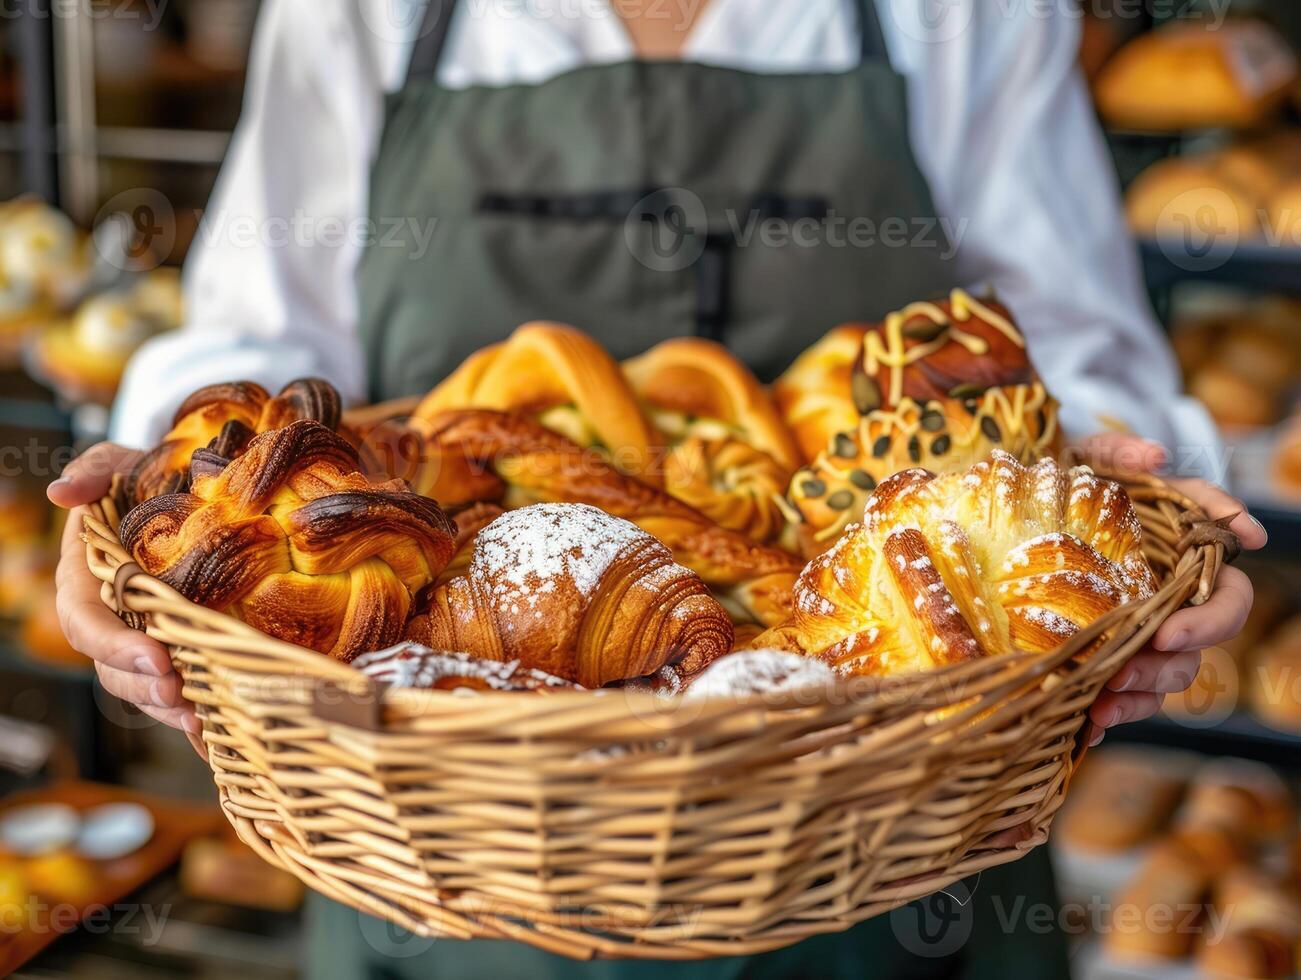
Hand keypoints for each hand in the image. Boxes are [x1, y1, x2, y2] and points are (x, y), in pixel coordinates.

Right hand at [48, 444, 197, 732]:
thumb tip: (61, 492)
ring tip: (197, 715)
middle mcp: (112, 614)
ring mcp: (144, 634)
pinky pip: (176, 685)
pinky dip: (192, 709)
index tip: (155, 656)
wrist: (198, 488)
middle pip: (112, 666)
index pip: (86, 621)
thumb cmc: (151, 476)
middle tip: (181, 695)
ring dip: (165, 705)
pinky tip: (214, 727)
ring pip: (141, 684)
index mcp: (88, 578)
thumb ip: (93, 472)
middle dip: (143, 685)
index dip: (113, 644)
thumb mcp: (123, 463)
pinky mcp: (180, 645)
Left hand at [1071, 433, 1265, 744]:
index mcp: (1186, 561)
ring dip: (1138, 695)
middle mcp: (1170, 601)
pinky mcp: (1103, 651)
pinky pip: (1121, 695)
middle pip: (1195, 650)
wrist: (1024, 499)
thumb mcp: (1090, 456)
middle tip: (1123, 671)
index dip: (1212, 619)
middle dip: (1164, 666)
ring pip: (1162, 678)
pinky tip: (1085, 727)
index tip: (1170, 631)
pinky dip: (1108, 714)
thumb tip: (1156, 454)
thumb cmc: (1070, 477)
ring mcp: (1137, 630)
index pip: (1229, 596)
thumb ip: (1123, 450)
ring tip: (1100, 703)